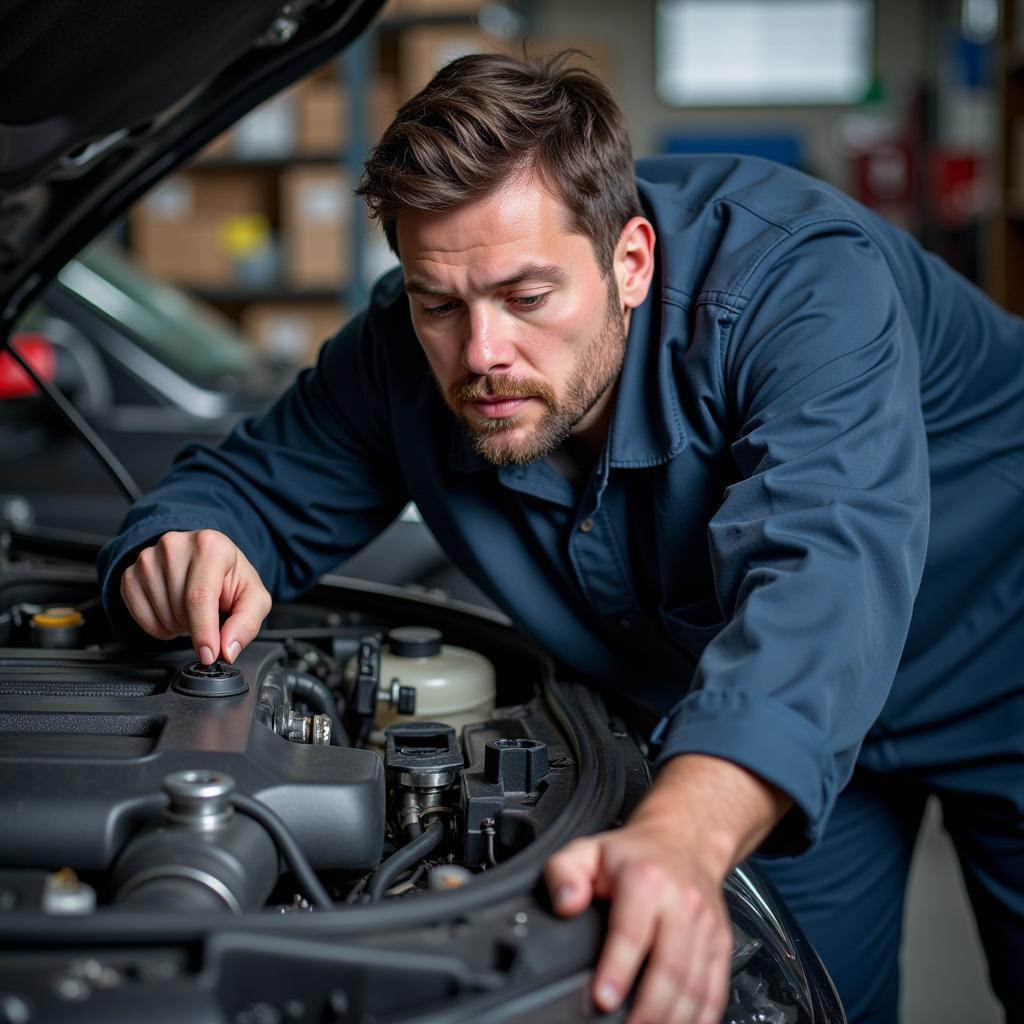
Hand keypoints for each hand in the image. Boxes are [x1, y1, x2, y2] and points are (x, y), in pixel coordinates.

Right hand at [119, 529, 271, 663]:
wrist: (205, 561)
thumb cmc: (228, 577)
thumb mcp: (252, 597)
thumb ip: (246, 622)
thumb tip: (228, 648)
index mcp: (209, 545)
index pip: (200, 596)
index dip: (204, 631)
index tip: (209, 655)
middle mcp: (175, 545)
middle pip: (179, 608)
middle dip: (195, 628)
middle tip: (208, 617)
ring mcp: (148, 558)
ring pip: (160, 614)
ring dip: (178, 627)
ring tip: (191, 611)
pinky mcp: (130, 574)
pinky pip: (140, 617)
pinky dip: (158, 627)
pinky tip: (172, 613)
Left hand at [545, 818, 732, 1023]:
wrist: (683, 840)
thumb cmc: (631, 853)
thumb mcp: (587, 851)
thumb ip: (564, 873)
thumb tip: (565, 904)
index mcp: (646, 879)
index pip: (632, 931)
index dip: (617, 970)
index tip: (603, 999)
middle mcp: (682, 901)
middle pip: (670, 967)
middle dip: (649, 1008)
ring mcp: (705, 924)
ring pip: (695, 984)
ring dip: (674, 1018)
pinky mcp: (720, 942)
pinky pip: (716, 988)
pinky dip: (701, 1016)